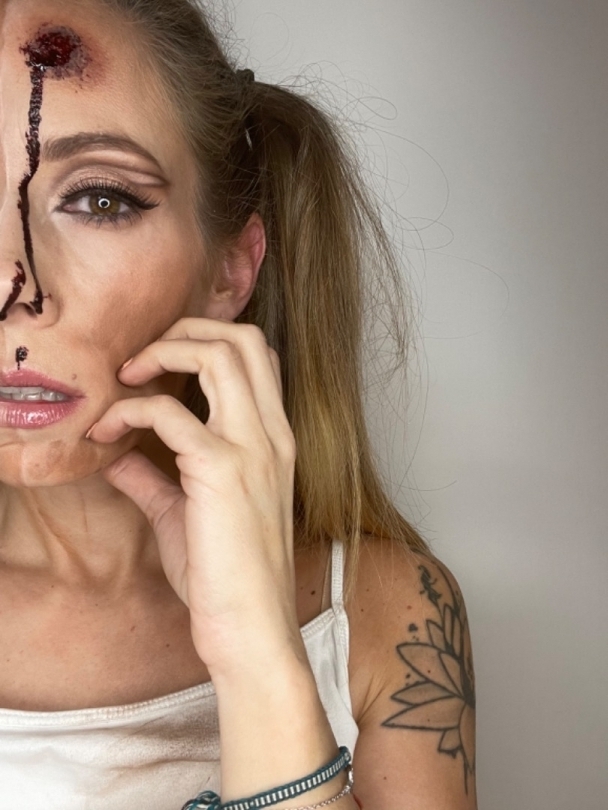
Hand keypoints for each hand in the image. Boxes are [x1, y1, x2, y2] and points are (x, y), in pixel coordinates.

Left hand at [87, 317, 299, 674]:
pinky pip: (169, 413)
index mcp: (274, 439)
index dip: (209, 339)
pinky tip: (106, 434)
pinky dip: (130, 410)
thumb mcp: (188, 514)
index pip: (259, 357)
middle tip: (141, 358)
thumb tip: (117, 454)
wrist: (251, 627)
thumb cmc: (228, 577)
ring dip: (163, 352)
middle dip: (185, 329)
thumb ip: (155, 477)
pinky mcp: (222, 470)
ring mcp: (253, 448)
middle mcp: (272, 433)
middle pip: (244, 338)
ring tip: (126, 377)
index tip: (163, 363)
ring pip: (220, 354)